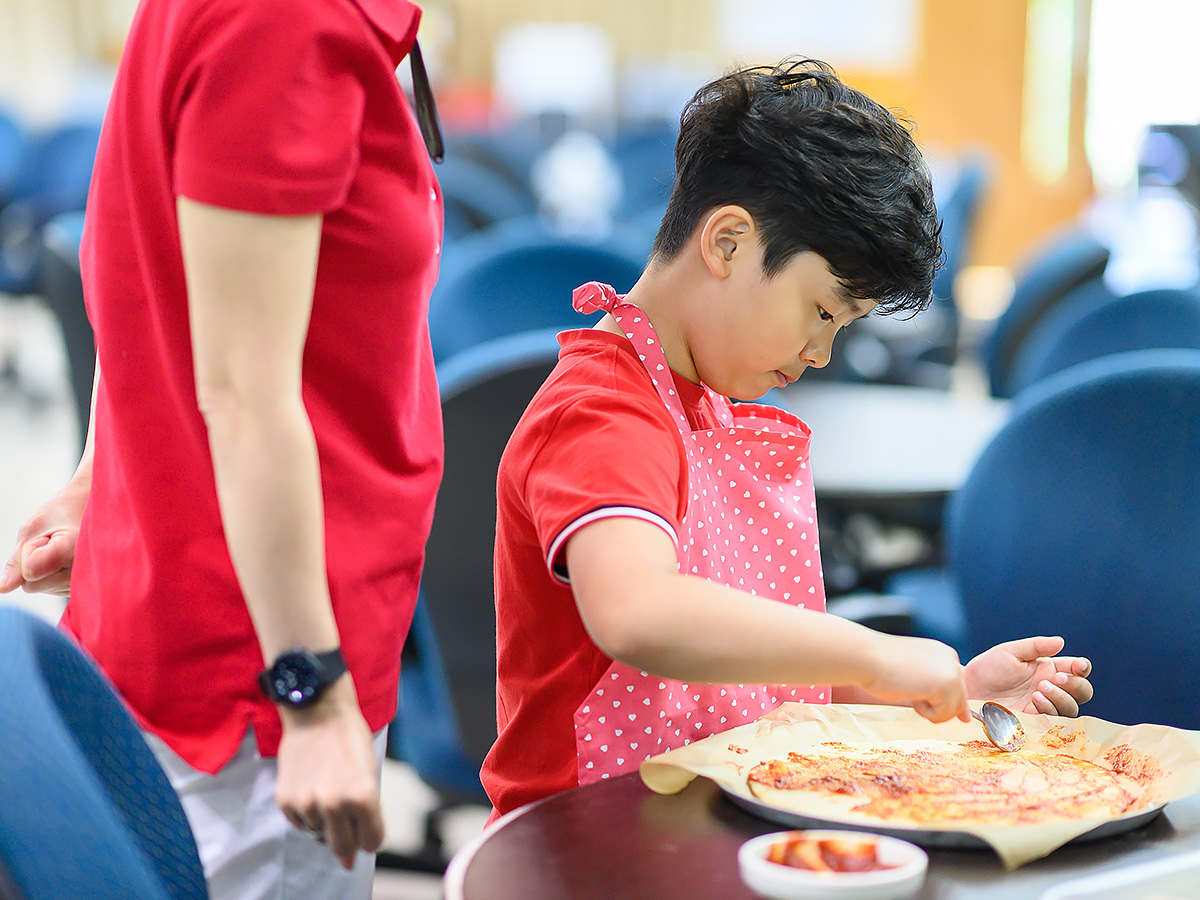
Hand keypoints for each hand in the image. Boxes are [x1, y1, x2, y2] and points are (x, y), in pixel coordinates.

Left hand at [0, 484, 87, 595]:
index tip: (48, 534)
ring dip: (44, 570)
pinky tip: (68, 560)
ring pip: (41, 588)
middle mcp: (86, 570)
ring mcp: (88, 582)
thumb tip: (4, 588)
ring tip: (63, 549)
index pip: (30, 570)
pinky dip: (53, 576)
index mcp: (75, 549)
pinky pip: (52, 589)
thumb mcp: (33, 527)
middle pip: (32, 585)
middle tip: (54, 541)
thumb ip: (17, 560)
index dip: (29, 550)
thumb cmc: (63, 512)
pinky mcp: (86, 587)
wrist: (93, 507)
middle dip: (34, 564)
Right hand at [274, 677, 384, 868]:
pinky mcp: (286, 800)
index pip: (371, 841)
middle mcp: (335, 804)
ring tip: (325, 788)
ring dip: (324, 820)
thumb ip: (365, 813)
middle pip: (343, 848)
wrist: (317, 711)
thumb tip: (349, 858)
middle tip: (345, 817)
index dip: (370, 836)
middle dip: (348, 841)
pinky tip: (310, 787)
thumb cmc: (349, 738)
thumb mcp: (369, 773)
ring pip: (319, 834)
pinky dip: (306, 812)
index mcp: (363, 796)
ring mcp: (308, 803)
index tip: (366, 827)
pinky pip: (299, 823)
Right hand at [861, 633, 970, 723]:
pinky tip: (910, 693)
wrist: (866, 657)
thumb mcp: (915, 674)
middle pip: (958, 701)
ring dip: (929, 710)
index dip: (946, 702)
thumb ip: (938, 688)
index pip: (956, 687)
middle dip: (936, 706)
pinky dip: (925, 712)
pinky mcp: (947, 685)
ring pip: (952, 711)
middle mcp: (951, 660)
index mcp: (943, 654)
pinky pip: (943, 715)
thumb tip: (965, 717)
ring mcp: (952, 672)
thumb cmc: (880, 665)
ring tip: (909, 690)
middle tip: (910, 691)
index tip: (939, 707)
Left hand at [964, 636, 1092, 716]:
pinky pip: (1055, 720)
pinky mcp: (1036, 721)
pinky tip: (1035, 700)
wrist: (969, 690)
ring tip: (1039, 689)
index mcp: (1048, 669)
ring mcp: (1044, 706)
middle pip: (1082, 691)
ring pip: (1071, 707)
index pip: (1077, 670)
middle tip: (1057, 678)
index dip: (1083, 668)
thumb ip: (1036, 646)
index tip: (1078, 666)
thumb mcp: (1010, 652)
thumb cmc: (988, 669)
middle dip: (1076, 685)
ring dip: (1061, 697)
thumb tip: (1061, 642)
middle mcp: (1051, 688)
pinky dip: (1050, 709)